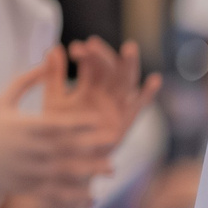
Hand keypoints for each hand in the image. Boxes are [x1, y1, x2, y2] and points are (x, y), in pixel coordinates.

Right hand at [0, 51, 112, 198]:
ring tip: (111, 169)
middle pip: (66, 148)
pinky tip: (92, 197)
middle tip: (116, 139)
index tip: (101, 118)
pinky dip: (75, 197)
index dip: (80, 122)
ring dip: (90, 171)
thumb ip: (24, 81)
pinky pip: (55, 194)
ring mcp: (30, 171)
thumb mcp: (1, 102)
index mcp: (25, 128)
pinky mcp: (28, 188)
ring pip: (65, 172)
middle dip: (92, 145)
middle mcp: (30, 150)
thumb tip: (47, 60)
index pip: (57, 124)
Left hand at [50, 37, 161, 153]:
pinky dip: (147, 94)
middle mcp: (105, 95)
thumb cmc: (58, 133)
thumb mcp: (54, 101)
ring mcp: (116, 107)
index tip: (76, 48)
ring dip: (129, 65)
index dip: (87, 54)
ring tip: (129, 48)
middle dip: (103, 56)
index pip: (92, 65)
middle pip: (110, 69)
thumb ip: (53, 77)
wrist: (64, 162)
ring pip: (125, 82)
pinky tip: (154, 80)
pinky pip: (138, 107)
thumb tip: (53, 49)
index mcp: (89, 89)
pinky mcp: (124, 122)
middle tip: (93, 44)